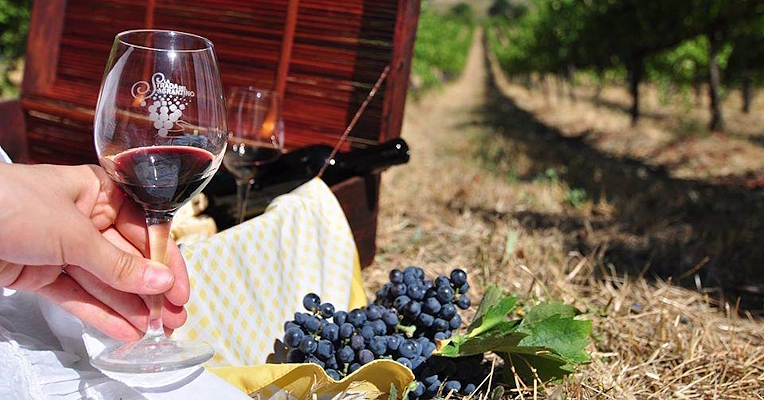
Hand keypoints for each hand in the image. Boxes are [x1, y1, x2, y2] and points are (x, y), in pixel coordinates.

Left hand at [0, 163, 188, 340]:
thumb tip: (162, 281)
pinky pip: (78, 295)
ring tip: (154, 330)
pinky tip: (124, 330)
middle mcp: (84, 218)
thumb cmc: (11, 204)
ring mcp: (62, 247)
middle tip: (174, 317)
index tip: (180, 289)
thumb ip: (119, 264)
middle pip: (127, 259)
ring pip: (105, 281)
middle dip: (151, 289)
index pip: (145, 229)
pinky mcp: (41, 272)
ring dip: (130, 306)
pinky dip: (99, 313)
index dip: (166, 261)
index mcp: (98, 192)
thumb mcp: (75, 233)